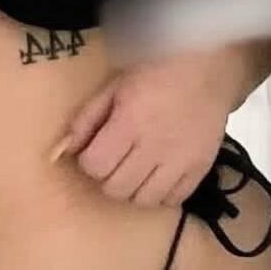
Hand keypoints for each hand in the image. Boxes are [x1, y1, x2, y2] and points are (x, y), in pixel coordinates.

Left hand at [62, 50, 231, 206]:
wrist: (203, 69)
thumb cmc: (152, 72)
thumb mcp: (112, 87)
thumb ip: (87, 118)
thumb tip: (66, 148)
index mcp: (128, 124)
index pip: (95, 166)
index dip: (88, 162)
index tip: (93, 151)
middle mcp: (154, 148)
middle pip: (116, 189)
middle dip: (106, 177)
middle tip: (111, 160)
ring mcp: (180, 162)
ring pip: (144, 201)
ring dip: (132, 189)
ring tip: (132, 170)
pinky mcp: (201, 169)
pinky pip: (174, 200)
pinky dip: (160, 194)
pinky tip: (156, 176)